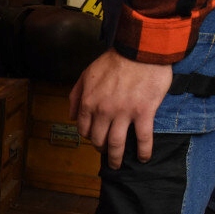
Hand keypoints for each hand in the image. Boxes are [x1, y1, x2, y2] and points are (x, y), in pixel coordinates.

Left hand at [69, 49, 172, 168]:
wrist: (139, 50)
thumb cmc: (114, 60)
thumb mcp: (86, 75)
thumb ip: (75, 96)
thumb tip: (70, 116)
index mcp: (88, 102)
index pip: (84, 129)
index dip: (89, 136)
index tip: (95, 138)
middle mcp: (103, 111)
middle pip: (99, 140)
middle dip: (101, 149)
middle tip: (106, 152)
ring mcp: (124, 114)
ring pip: (117, 144)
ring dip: (116, 157)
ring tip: (118, 164)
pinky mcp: (144, 113)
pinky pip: (143, 138)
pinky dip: (144, 151)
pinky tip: (144, 158)